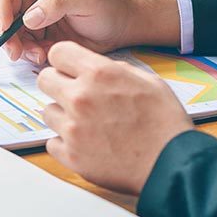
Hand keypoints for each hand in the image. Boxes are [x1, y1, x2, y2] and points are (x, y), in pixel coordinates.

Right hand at [0, 0, 180, 63]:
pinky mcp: (36, 30)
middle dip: (5, 31)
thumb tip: (29, 18)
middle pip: (0, 8)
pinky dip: (27, 52)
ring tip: (37, 55)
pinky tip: (43, 55)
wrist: (122, 25)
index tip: (8, 26)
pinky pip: (20, 42)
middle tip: (15, 51)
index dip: (1, 3)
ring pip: (7, 29)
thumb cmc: (109, 5)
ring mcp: (32, 11)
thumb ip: (57, 3)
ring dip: (16, 45)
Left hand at [37, 42, 192, 194]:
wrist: (172, 164)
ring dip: (63, 116)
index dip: (64, 61)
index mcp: (100, 74)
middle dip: (58, 85)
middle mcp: (80, 98)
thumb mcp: (149, 81)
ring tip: (88, 124)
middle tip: (75, 96)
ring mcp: (72, 128)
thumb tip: (97, 67)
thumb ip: (116, 70)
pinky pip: (52, 142)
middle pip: (44, 80)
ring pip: (47, 112)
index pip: (57, 53)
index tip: (68, 69)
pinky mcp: (70, 155)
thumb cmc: (165, 124)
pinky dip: (65, 143)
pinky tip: (87, 143)